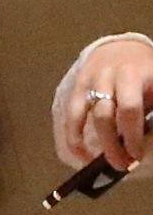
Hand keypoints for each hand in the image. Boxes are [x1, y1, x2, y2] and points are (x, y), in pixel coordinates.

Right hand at [59, 32, 152, 172]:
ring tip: (97, 163)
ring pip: (84, 116)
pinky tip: (80, 154)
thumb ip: (150, 112)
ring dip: (90, 144)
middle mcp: (110, 74)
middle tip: (120, 164)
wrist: (122, 50)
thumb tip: (145, 140)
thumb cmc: (145, 75)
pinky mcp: (75, 86)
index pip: (130, 109)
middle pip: (106, 115)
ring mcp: (90, 79)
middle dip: (113, 145)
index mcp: (136, 74)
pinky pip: (70, 116)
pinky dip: (72, 137)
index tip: (136, 156)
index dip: (132, 136)